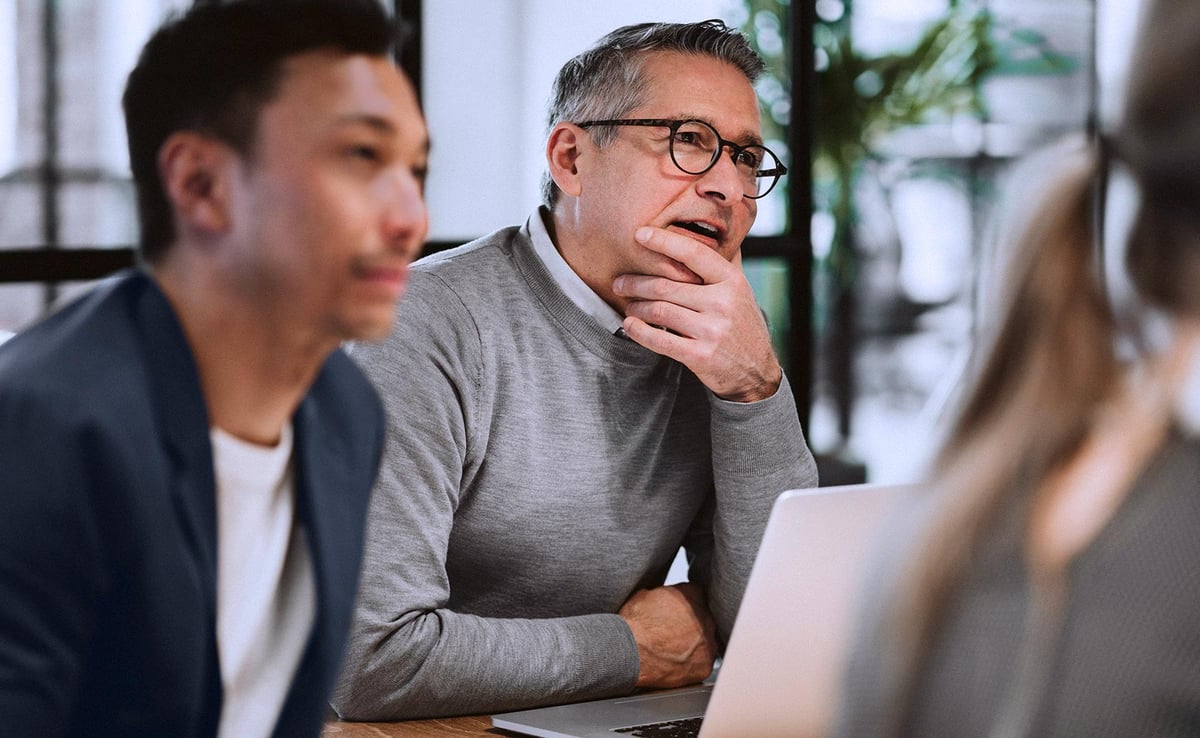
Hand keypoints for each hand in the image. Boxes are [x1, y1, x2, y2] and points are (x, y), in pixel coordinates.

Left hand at [613, 226, 781, 402]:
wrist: (757, 372)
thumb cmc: (742, 326)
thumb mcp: (741, 292)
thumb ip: (722, 267)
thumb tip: (710, 232)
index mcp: (731, 281)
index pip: (693, 253)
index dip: (663, 241)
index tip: (639, 234)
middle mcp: (723, 303)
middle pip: (666, 285)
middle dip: (636, 283)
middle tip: (619, 283)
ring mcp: (712, 331)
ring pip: (659, 310)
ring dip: (636, 306)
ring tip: (628, 305)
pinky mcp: (701, 356)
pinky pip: (660, 340)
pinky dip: (639, 331)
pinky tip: (629, 325)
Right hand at [618, 583, 717, 688]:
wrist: (631, 652)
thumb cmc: (634, 625)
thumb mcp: (645, 595)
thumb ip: (664, 593)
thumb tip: (663, 595)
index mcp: (693, 595)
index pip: (698, 595)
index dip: (686, 605)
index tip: (678, 612)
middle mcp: (706, 618)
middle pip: (705, 619)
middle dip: (692, 625)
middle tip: (674, 632)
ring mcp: (708, 643)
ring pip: (706, 643)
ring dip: (694, 645)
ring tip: (673, 650)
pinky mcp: (705, 666)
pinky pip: (703, 664)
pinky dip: (692, 665)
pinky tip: (676, 664)